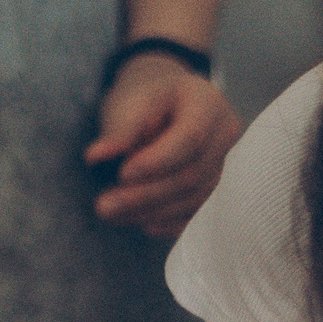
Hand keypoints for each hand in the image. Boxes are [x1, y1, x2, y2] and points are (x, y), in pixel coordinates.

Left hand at [85, 55, 240, 238]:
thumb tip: (95, 156)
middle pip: (192, 173)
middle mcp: (225, 135)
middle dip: (146, 194)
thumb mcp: (131, 102)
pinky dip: (168, 223)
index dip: (158, 161)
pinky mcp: (218, 188)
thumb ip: (119, 129)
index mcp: (207, 103)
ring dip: (152, 212)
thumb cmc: (147, 98)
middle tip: (105, 206)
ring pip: (194, 198)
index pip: (191, 137)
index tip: (122, 174)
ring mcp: (226, 164)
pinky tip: (141, 222)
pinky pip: (197, 212)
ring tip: (113, 214)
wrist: (167, 104)